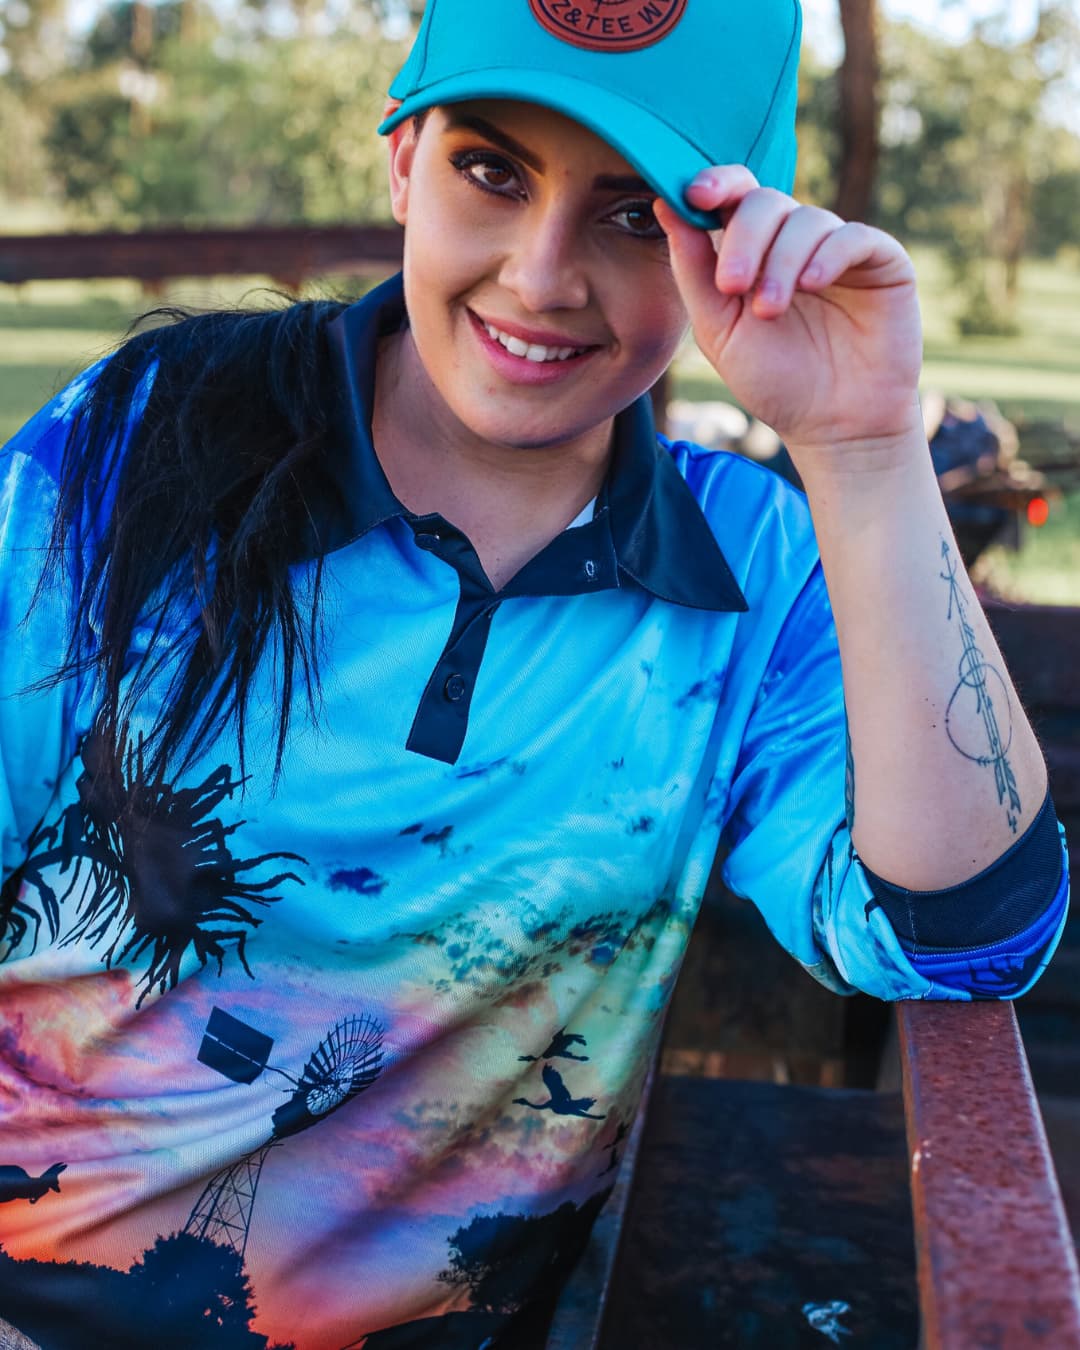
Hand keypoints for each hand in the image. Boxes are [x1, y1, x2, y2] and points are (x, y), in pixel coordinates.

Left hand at [654, 168, 924, 472]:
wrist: (831, 425)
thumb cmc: (774, 381)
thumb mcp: (719, 330)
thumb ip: (693, 271)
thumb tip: (664, 205)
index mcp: (754, 252)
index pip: (734, 196)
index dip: (715, 185)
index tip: (693, 195)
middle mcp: (795, 242)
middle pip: (765, 201)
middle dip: (743, 237)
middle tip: (730, 285)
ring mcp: (838, 248)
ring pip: (806, 220)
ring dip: (780, 261)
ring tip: (769, 310)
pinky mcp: (882, 261)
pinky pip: (853, 236)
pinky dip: (827, 255)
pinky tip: (810, 285)